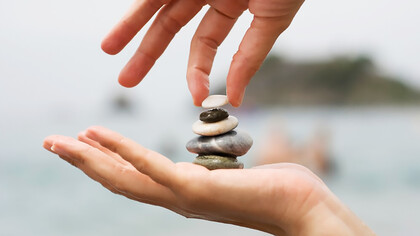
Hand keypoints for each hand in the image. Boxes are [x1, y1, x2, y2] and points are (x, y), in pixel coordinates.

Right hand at [43, 126, 373, 234]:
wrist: (303, 208)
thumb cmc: (274, 189)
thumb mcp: (229, 175)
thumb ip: (209, 170)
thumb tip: (203, 161)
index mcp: (182, 193)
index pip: (134, 178)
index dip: (105, 161)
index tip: (85, 142)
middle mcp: (175, 199)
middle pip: (117, 181)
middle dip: (82, 163)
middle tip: (52, 143)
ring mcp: (182, 197)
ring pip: (123, 178)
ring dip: (87, 159)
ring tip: (59, 142)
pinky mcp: (193, 189)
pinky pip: (149, 167)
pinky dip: (120, 150)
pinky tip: (96, 135)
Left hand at [101, 0, 304, 106]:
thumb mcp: (272, 19)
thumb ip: (251, 57)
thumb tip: (235, 99)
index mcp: (231, 6)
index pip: (204, 44)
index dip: (198, 72)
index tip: (197, 97)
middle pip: (170, 25)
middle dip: (147, 53)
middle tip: (126, 80)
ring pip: (154, 3)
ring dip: (129, 26)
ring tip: (108, 48)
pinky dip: (140, 5)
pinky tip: (124, 24)